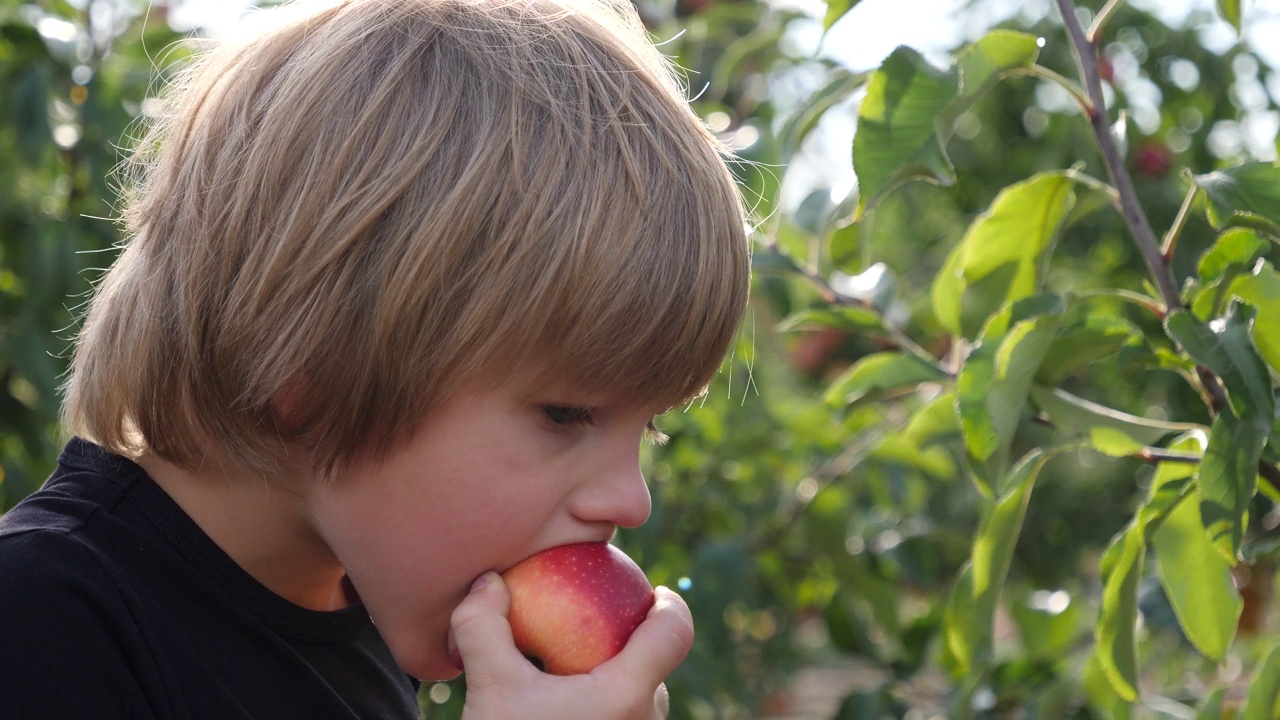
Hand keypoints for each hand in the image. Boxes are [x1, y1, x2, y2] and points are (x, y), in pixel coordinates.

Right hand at [449, 572, 692, 719]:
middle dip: (629, 644)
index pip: (675, 632)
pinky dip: (607, 709)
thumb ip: (484, 625)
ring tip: (575, 671)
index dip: (671, 604)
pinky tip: (570, 707)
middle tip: (593, 627)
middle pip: (655, 669)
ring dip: (615, 682)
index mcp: (626, 695)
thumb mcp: (488, 689)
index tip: (653, 592)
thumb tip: (489, 579)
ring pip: (640, 704)